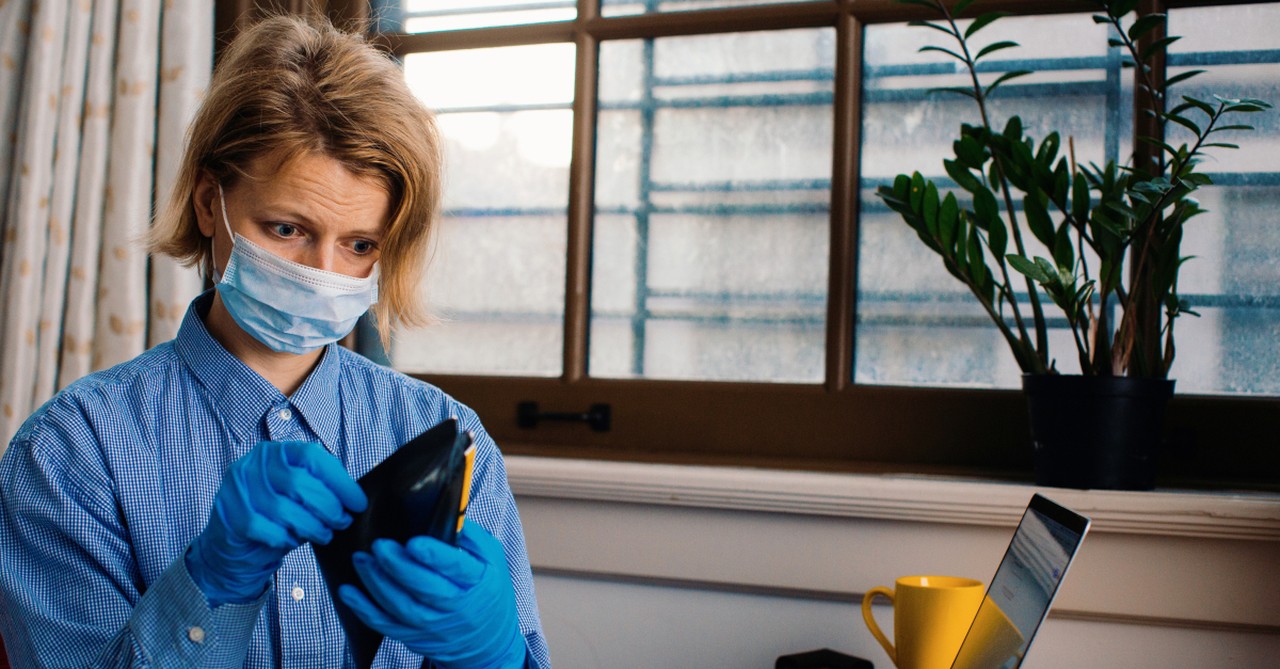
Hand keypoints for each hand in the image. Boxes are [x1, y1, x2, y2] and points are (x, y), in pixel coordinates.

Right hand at [187, 440, 367, 606]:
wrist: (233, 543)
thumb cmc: (275, 516)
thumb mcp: (299, 494)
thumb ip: (321, 488)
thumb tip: (355, 500)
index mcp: (277, 452)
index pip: (313, 457)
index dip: (340, 482)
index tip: (358, 503)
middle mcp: (255, 464)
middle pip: (300, 483)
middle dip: (328, 507)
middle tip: (341, 522)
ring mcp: (238, 488)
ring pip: (284, 509)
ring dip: (311, 527)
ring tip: (323, 534)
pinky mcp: (229, 514)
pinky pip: (266, 529)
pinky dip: (285, 538)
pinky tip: (292, 541)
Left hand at [338, 523, 526, 668]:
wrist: (488, 640)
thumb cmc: (487, 590)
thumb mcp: (492, 558)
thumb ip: (471, 535)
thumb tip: (447, 509)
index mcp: (477, 580)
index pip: (455, 567)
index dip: (434, 556)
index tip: (413, 542)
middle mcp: (455, 606)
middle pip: (423, 588)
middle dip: (397, 566)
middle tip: (379, 546)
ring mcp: (433, 625)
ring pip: (400, 606)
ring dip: (376, 583)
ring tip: (361, 559)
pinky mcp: (414, 637)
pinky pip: (385, 625)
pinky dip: (364, 609)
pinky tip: (348, 592)